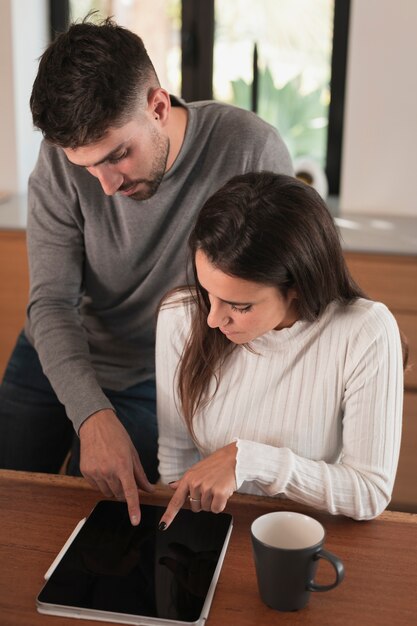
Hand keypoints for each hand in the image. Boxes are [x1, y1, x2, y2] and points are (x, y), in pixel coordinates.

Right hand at [79, 409, 153, 525]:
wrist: (95, 425)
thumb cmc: (117, 436)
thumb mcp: (132, 453)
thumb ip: (140, 474)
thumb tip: (149, 490)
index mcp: (122, 465)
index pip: (130, 492)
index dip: (133, 508)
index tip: (135, 521)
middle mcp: (108, 471)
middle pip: (119, 494)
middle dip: (124, 490)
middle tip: (125, 476)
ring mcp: (95, 472)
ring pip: (107, 492)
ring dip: (113, 487)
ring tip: (113, 469)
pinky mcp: (86, 472)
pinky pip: (96, 486)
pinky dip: (102, 482)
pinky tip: (102, 467)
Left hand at [159, 442, 236, 529]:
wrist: (233, 458)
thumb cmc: (215, 464)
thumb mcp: (196, 470)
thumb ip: (183, 482)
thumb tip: (172, 486)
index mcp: (188, 478)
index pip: (176, 500)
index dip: (169, 515)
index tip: (163, 525)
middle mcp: (196, 484)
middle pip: (195, 507)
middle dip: (203, 501)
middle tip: (210, 488)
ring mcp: (207, 488)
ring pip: (207, 509)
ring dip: (212, 502)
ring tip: (217, 487)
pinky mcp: (219, 493)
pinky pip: (216, 509)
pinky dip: (220, 504)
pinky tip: (222, 492)